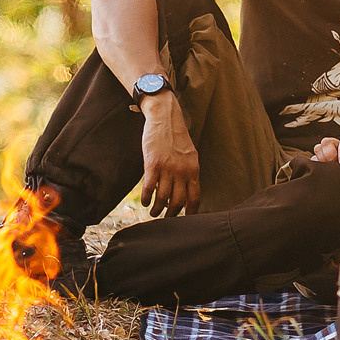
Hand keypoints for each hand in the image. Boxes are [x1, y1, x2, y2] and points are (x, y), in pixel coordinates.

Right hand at [138, 96, 199, 217]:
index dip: (190, 212)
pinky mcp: (152, 164)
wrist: (165, 119)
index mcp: (193, 170)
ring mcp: (167, 168)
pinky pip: (149, 188)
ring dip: (157, 210)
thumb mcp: (189, 155)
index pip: (194, 197)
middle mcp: (182, 171)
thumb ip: (188, 173)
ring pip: (162, 198)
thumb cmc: (176, 138)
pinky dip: (146, 198)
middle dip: (171, 215)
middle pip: (178, 202)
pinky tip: (145, 202)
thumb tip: (186, 192)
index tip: (186, 221)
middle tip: (166, 219)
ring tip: (153, 213)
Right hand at [312, 135, 339, 183]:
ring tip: (328, 171)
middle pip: (327, 142)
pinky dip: (317, 166)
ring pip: (319, 148)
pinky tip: (323, 174)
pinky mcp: (327, 162)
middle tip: (333, 167)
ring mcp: (333, 153)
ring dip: (321, 159)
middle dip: (328, 153)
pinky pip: (316, 160)